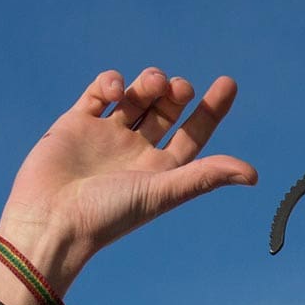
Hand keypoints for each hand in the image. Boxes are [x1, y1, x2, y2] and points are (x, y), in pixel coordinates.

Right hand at [0, 68, 256, 289]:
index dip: (212, 109)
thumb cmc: (108, 215)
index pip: (193, 134)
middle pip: (166, 110)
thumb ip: (205, 177)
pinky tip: (118, 91)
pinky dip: (112, 82)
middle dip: (177, 93)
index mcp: (160, 171)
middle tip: (181, 89)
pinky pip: (99, 93)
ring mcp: (106, 136)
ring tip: (153, 85)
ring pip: (136, 97)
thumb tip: (253, 174)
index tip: (228, 83)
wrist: (50, 221)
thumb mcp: (162, 192)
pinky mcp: (75, 124)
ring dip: (149, 83)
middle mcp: (135, 152)